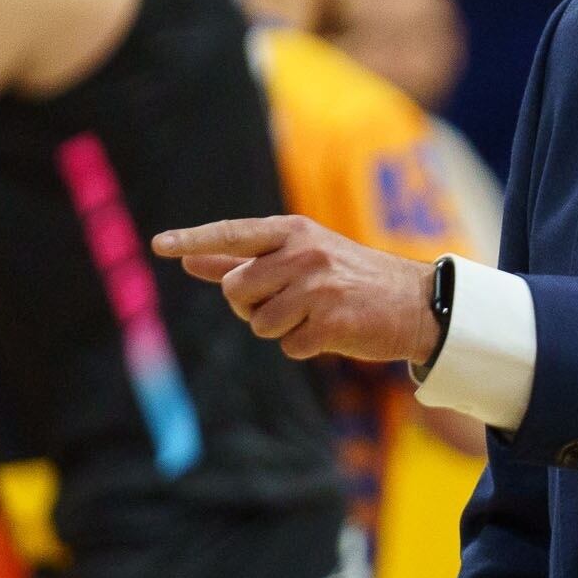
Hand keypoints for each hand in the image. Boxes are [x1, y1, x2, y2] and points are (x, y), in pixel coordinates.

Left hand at [153, 215, 439, 362]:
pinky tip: (333, 332)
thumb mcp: (302, 258)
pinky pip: (287, 346)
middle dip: (253, 304)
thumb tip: (188, 262)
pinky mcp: (330, 323)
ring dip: (281, 329)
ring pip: (258, 323)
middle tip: (290, 302)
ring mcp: (318, 288)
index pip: (233, 233)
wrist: (418, 304)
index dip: (194, 240)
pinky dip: (306, 346)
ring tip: (318, 316)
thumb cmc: (354, 279)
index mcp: (295, 231)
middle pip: (237, 289)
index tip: (159, 244)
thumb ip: (244, 260)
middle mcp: (304, 254)